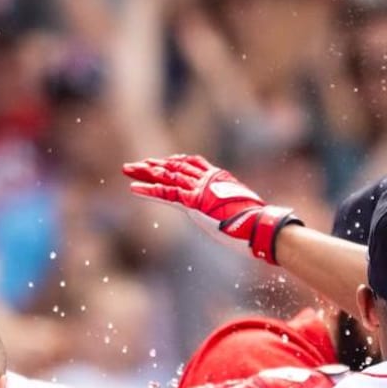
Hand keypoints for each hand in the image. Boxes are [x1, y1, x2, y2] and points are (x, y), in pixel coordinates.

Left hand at [122, 154, 302, 263]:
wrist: (259, 226)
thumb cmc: (254, 224)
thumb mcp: (240, 210)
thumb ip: (230, 207)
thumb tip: (233, 215)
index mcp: (218, 178)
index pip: (192, 163)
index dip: (173, 161)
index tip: (160, 161)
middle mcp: (207, 180)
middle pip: (174, 167)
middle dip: (152, 166)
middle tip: (133, 165)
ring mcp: (199, 190)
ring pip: (167, 177)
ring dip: (145, 173)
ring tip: (127, 169)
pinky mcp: (193, 203)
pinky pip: (166, 195)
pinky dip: (148, 191)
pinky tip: (133, 188)